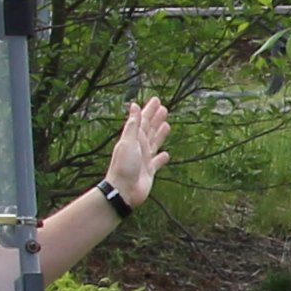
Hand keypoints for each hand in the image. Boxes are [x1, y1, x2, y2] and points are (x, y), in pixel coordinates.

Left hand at [104, 94, 171, 210]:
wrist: (123, 190)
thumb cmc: (123, 166)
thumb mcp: (128, 142)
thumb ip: (133, 125)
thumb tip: (133, 106)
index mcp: (134, 138)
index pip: (143, 120)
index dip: (149, 110)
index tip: (156, 100)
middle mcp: (139, 147)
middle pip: (149, 130)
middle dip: (156, 119)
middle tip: (164, 108)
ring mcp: (145, 159)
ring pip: (155, 142)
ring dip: (160, 134)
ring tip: (167, 125)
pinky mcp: (150, 171)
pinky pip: (158, 162)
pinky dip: (162, 158)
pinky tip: (166, 154)